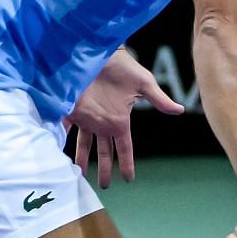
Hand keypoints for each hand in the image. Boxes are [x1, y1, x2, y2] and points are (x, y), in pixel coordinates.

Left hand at [62, 48, 183, 187]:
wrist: (99, 51)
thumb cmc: (123, 66)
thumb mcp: (143, 83)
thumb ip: (158, 99)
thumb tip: (180, 110)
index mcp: (120, 120)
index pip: (124, 147)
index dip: (126, 162)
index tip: (128, 179)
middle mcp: (103, 122)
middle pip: (103, 151)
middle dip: (104, 168)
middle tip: (103, 186)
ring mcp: (87, 116)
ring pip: (83, 144)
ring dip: (81, 159)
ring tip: (77, 175)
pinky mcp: (73, 108)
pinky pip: (65, 127)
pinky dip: (61, 138)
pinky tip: (56, 152)